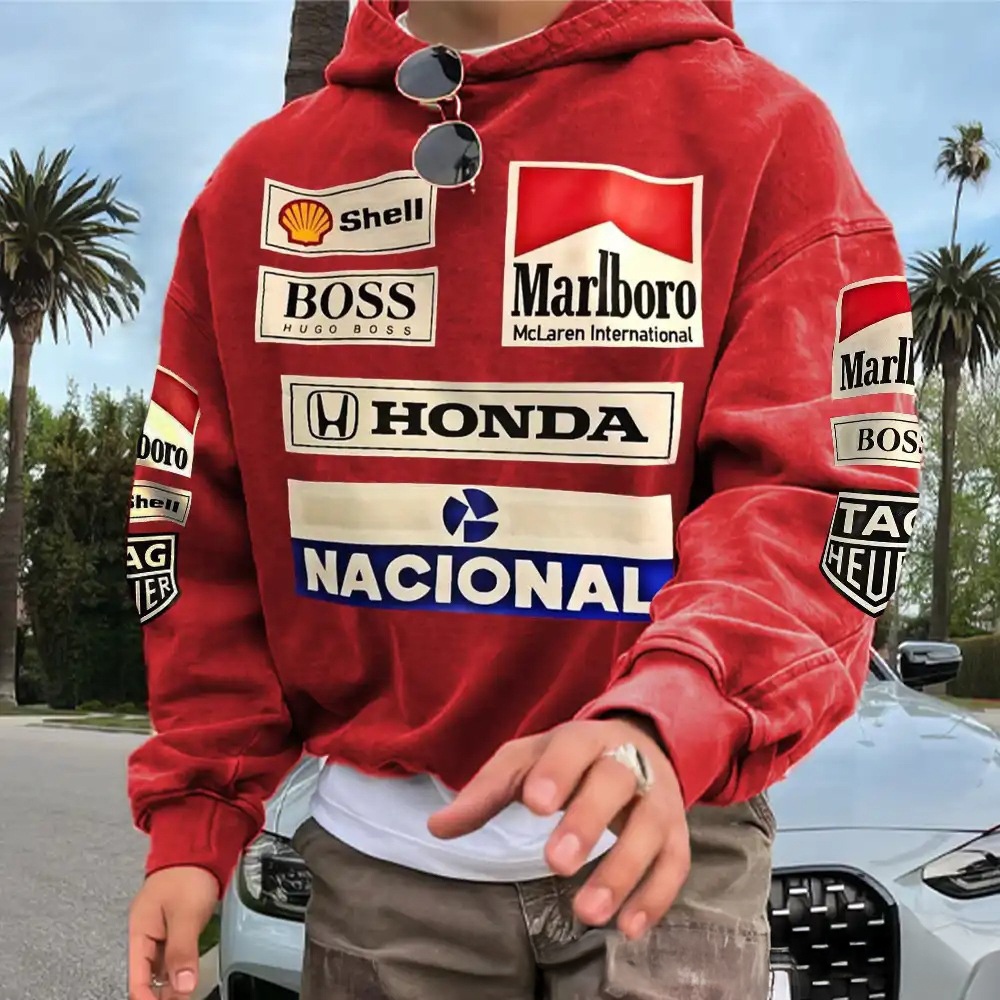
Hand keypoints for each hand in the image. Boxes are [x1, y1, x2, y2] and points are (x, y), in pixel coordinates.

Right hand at [128, 865, 218, 999]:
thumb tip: (182, 986)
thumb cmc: (187, 871)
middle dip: (161, 994)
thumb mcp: (185, 914)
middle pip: (149, 974)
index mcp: (140, 930)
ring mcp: (162, 929)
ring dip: (172, 985)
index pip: (137, 977)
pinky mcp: (177, 924)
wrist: (200, 846)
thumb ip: (181, 951)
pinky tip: (188, 980)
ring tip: (184, 997)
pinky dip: (181, 970)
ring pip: (162, 967)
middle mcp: (148, 932)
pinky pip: (175, 955)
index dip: (146, 997)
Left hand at [428, 716, 689, 938]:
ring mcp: (657, 798)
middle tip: (555, 863)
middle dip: (587, 821)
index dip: (555, 774)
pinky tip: (629, 928)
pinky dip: (656, 897)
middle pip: (615, 783)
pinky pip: (675, 864)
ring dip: (623, 871)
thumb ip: (487, 792)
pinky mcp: (677, 833)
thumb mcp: (527, 763)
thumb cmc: (569, 761)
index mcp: (583, 740)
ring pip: (650, 828)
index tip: (533, 804)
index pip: (570, 750)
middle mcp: (627, 762)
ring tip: (586, 913)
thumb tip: (436, 828)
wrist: (639, 743)